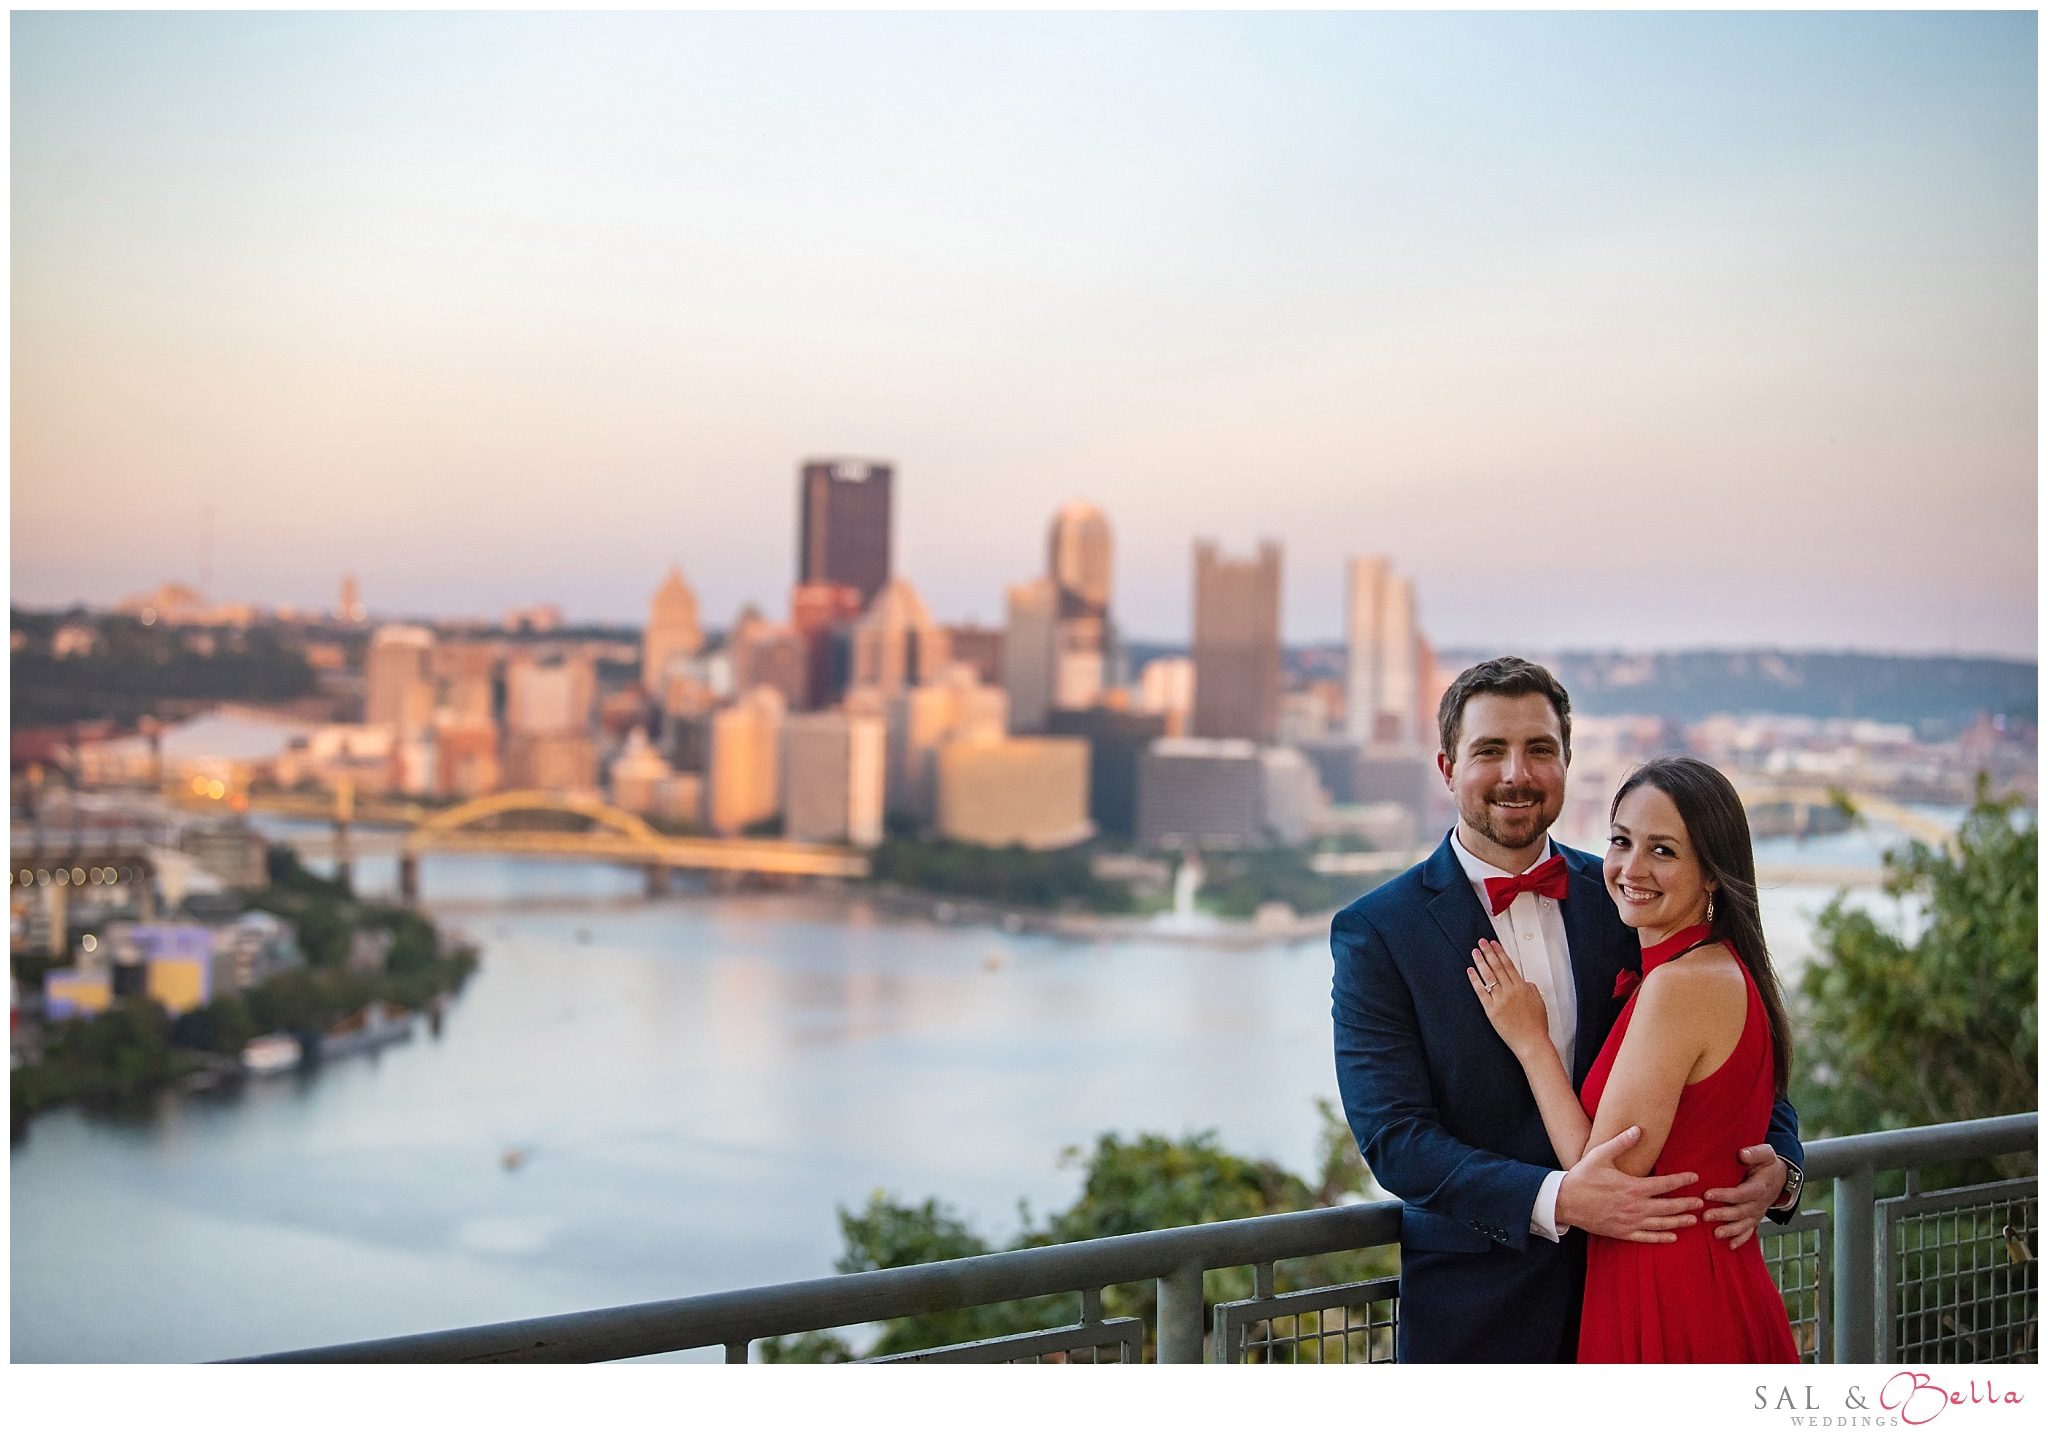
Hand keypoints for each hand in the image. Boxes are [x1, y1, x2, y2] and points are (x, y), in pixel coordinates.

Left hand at [1467, 938, 1549, 1058]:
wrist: (1531, 1042)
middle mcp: (1510, 991)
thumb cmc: (1536, 1024)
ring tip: (1475, 952)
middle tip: (1481, 942)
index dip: (1500, 952)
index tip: (1494, 943)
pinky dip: (1475, 980)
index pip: (1508, 965)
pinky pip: (1480, 992)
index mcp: (1522, 987)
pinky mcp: (1491, 1010)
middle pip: (1497, 967)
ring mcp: (1500, 1000)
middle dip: (1488, 952)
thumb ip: (1530, 988)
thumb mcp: (1539, 1001)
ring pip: (1488, 976)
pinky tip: (1470, 971)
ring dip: (1480, 962)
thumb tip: (1523, 980)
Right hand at [1555, 1127, 1702, 1242]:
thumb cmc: (1582, 1177)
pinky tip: (1672, 1237)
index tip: (1695, 1178)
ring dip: (1679, 1221)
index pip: (1665, 1184)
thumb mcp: (1599, 1155)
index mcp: (1633, 1187)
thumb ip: (1621, 1143)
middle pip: (1669, 1206)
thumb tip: (1637, 1129)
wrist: (1565, 1202)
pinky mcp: (1623, 1232)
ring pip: (1661, 1223)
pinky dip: (1661, 1237)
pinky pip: (1647, 1237)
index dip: (1682, 1180)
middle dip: (1687, 1204)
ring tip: (1693, 1220)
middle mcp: (1636, 1207)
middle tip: (1701, 1203)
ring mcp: (1630, 1222)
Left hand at [1702, 1144, 1789, 1248]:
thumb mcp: (1765, 1153)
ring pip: (1744, 1224)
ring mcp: (1758, 1213)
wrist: (1781, 1177)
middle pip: (1740, 1212)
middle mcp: (1759, 1203)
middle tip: (1705, 1216)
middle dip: (1722, 1215)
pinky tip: (1730, 1246)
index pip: (1741, 1193)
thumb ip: (1755, 1153)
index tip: (1707, 1194)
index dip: (1725, 1195)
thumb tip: (1742, 1154)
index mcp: (1760, 1187)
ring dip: (1730, 1230)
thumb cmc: (1768, 1164)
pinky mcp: (1755, 1218)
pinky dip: (1741, 1239)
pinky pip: (1749, 1231)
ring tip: (1715, 1234)